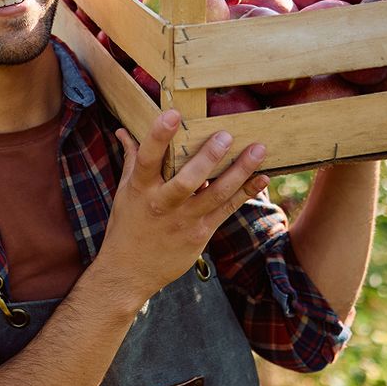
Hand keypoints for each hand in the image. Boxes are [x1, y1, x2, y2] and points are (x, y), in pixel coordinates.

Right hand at [100, 109, 269, 298]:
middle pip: (187, 180)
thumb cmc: (127, 226)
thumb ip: (131, 159)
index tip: (173, 114)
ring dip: (239, 172)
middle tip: (226, 135)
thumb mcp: (125, 192)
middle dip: (207, 157)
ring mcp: (184, 220)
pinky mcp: (201, 233)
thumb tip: (124, 130)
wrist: (129, 271)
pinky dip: (245, 193)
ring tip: (258, 150)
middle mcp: (162, 204)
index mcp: (141, 189)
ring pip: (215, 194)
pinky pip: (226, 210)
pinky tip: (262, 178)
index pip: (147, 158)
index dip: (158, 136)